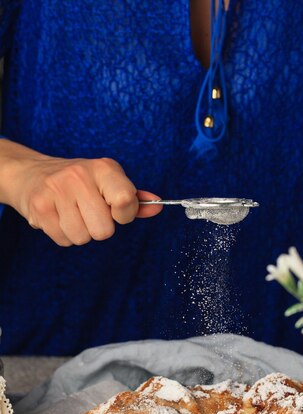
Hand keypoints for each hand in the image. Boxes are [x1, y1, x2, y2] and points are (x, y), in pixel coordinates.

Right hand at [2, 143, 161, 245]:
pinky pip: (64, 240)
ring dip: (80, 232)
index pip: (126, 201)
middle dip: (99, 228)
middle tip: (88, 212)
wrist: (30, 173)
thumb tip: (157, 207)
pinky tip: (58, 217)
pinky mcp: (39, 207)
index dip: (125, 215)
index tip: (116, 210)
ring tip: (71, 214)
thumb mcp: (108, 182)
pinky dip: (63, 234)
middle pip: (104, 230)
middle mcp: (79, 176)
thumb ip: (133, 197)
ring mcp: (56, 190)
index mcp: (104, 168)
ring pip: (83, 238)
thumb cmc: (79, 182)